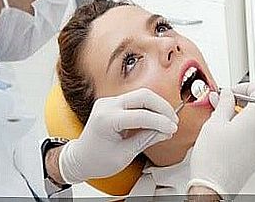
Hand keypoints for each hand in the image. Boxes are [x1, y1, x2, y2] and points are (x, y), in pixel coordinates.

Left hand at [59, 88, 178, 183]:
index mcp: (106, 119)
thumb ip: (146, 139)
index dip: (160, 122)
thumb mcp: (125, 154)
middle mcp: (106, 105)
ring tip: (168, 120)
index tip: (172, 129)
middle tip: (173, 122)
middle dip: (162, 107)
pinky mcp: (112, 102)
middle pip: (143, 96)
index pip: (141, 115)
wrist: (80, 158)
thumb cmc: (96, 160)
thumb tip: (165, 131)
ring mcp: (108, 101)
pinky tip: (157, 117)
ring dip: (157, 105)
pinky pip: (135, 99)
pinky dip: (149, 107)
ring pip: (141, 94)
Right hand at [187, 83, 254, 195]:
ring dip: (238, 118)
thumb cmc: (212, 159)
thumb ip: (223, 103)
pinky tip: (223, 138)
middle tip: (219, 105)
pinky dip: (239, 133)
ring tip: (218, 124)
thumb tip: (226, 94)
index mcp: (253, 121)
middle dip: (238, 103)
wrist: (213, 187)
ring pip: (252, 124)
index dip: (245, 87)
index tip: (231, 92)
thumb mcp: (213, 123)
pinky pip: (251, 138)